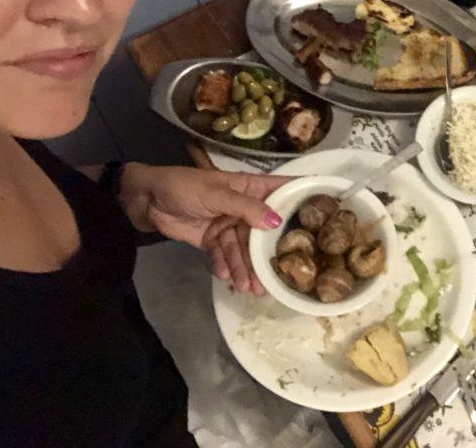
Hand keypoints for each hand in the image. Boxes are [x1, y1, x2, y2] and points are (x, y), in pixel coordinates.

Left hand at [118, 163, 289, 293]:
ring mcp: (228, 224)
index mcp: (250, 187)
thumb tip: (275, 223)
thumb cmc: (183, 185)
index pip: (283, 190)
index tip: (329, 213)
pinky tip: (227, 278)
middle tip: (280, 275)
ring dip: (247, 268)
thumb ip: (244, 207)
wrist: (145, 200)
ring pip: (244, 248)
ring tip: (250, 289)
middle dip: (270, 252)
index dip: (304, 197)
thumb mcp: (215, 193)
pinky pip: (224, 256)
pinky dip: (226, 267)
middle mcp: (244, 207)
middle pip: (265, 231)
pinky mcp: (212, 240)